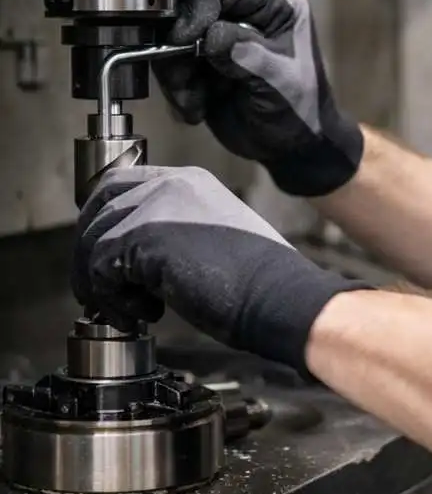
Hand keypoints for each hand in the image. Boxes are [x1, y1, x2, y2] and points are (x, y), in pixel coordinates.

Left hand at [72, 165, 368, 370]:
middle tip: (106, 288)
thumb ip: (174, 229)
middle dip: (90, 250)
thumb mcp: (212, 234)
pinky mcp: (145, 237)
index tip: (104, 255)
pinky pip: (99, 270)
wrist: (278, 294)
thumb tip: (132, 254)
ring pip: (93, 241)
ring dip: (103, 283)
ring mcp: (156, 207)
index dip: (102, 219)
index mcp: (189, 180)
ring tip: (137, 308)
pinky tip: (148, 313)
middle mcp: (170, 184)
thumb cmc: (257, 278)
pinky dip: (113, 300)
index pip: (120, 183)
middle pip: (98, 205)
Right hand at [154, 0, 363, 196]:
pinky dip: (175, 86)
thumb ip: (248, 55)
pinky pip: (169, 59)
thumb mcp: (279, 82)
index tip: (184, 36)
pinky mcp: (200, 56)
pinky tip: (194, 108)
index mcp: (277, 4)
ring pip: (173, 31)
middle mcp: (246, 10)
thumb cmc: (299, 111)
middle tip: (183, 76)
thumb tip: (211, 37)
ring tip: (194, 102)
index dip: (201, 2)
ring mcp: (220, 31)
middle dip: (180, 39)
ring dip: (175, 70)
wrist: (290, 147)